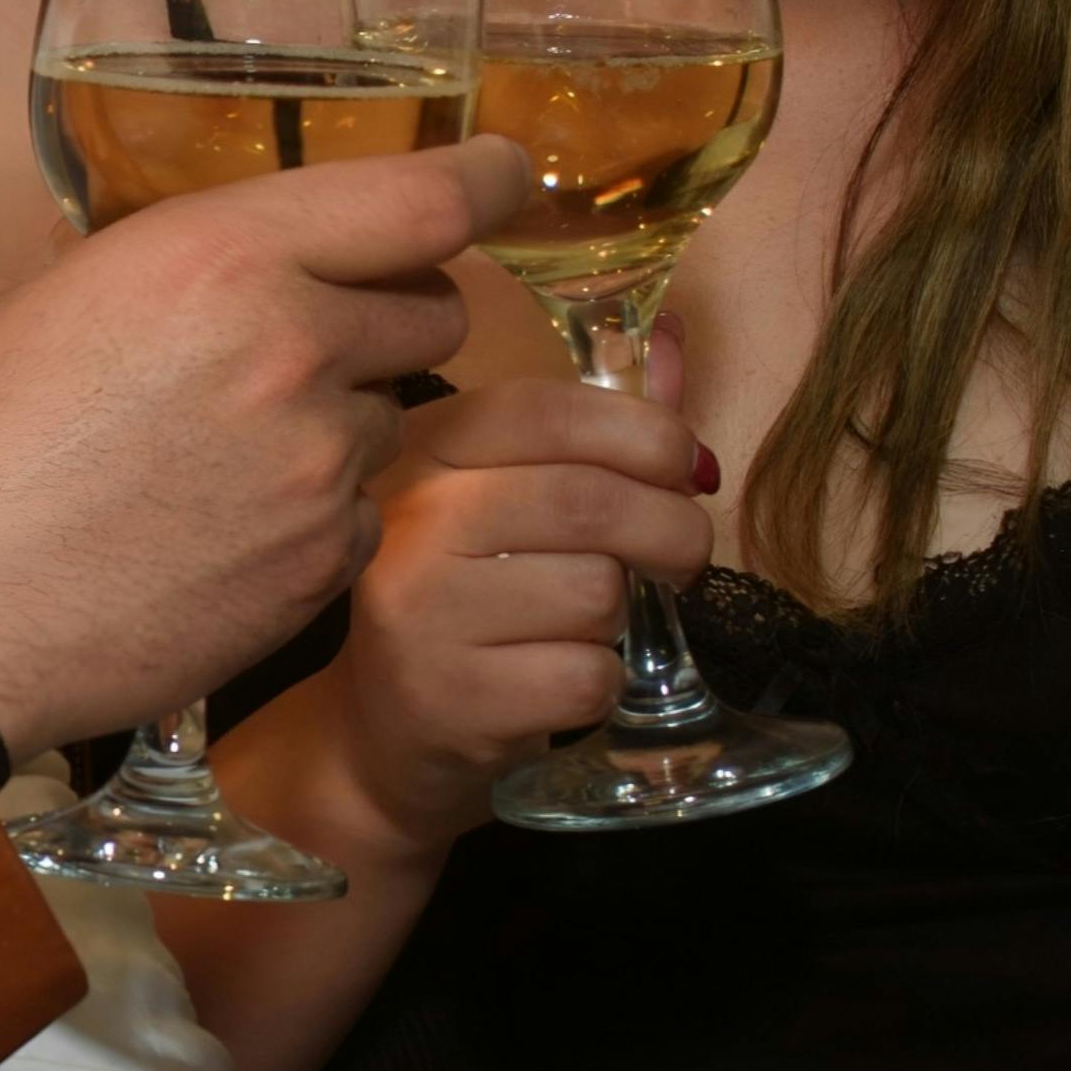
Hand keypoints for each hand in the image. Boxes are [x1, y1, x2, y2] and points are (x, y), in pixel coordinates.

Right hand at [0, 141, 529, 750]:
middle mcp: (294, 347)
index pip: (419, 198)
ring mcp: (317, 465)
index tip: (505, 174)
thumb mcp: (14, 302)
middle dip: (397, 311)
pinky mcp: (321, 566)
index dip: (482, 179)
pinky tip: (223, 527)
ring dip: (343, 419)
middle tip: (322, 335)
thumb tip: (134, 259)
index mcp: (220, 253)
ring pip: (393, 416)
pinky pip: (360, 512)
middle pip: (434, 307)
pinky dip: (316, 512)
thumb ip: (116, 263)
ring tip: (232, 453)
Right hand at [318, 350, 711, 862]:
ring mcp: (419, 612)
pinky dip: (599, 684)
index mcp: (426, 448)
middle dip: (672, 529)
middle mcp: (410, 520)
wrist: (383, 735)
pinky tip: (556, 680)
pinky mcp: (449, 699)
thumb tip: (671, 334)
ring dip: (621, 615)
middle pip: (590, 502)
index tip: (687, 467)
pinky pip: (585, 677)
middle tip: (683, 554)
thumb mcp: (510, 494)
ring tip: (581, 623)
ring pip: (595, 593)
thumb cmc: (467, 597)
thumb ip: (592, 421)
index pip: (549, 409)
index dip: (644, 431)